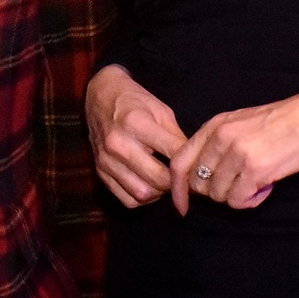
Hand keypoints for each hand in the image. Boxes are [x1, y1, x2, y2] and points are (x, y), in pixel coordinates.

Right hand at [86, 64, 186, 207]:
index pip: (173, 154)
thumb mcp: (161, 111)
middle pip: (158, 179)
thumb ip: (177, 138)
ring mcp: (107, 161)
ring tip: (165, 180)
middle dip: (175, 182)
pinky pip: (127, 200)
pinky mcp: (100, 172)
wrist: (100, 97)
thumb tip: (194, 164)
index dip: (191, 164)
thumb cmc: (134, 101)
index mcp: (137, 124)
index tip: (198, 168)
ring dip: (159, 193)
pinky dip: (142, 198)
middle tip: (182, 177)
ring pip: (142, 194)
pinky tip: (148, 184)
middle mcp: (119, 145)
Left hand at [169, 75, 298, 215]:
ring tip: (258, 183)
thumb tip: (202, 176)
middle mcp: (222, 137)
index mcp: (216, 125)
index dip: (177, 189)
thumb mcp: (242, 122)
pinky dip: (250, 201)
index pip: (180, 161)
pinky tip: (266, 188)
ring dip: (237, 196)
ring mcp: (238, 153)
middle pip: (198, 184)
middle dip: (216, 193)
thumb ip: (218, 144)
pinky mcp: (256, 169)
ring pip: (218, 195)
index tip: (181, 206)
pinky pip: (238, 201)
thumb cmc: (285, 121)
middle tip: (240, 186)